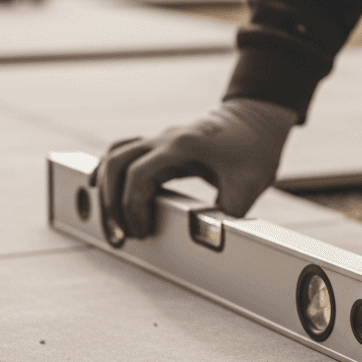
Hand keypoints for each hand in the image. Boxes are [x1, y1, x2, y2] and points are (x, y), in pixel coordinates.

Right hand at [96, 98, 297, 239]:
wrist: (257, 120)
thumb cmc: (254, 148)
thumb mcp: (249, 185)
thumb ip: (229, 214)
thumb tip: (211, 241)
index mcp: (182, 146)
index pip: (138, 176)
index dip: (133, 208)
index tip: (142, 232)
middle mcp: (164, 139)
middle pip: (115, 165)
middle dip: (110, 204)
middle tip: (119, 236)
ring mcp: (159, 140)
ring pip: (114, 158)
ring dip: (106, 189)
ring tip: (113, 222)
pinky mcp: (160, 145)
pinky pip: (122, 153)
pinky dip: (109, 172)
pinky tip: (104, 191)